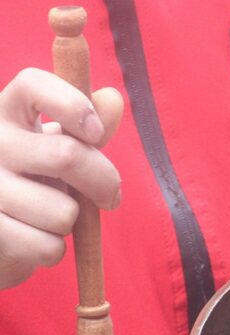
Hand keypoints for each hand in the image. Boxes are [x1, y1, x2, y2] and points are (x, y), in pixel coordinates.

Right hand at [0, 68, 122, 289]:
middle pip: (67, 155)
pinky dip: (54, 250)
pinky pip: (47, 246)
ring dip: (72, 222)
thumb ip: (88, 127)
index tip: (96, 134)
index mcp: (7, 112)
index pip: (33, 84)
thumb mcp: (58, 147)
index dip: (73, 105)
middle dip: (104, 182)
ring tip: (53, 216)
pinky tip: (38, 238)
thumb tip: (113, 98)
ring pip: (63, 212)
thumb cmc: (33, 179)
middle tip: (110, 196)